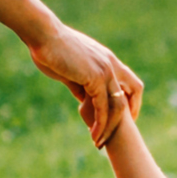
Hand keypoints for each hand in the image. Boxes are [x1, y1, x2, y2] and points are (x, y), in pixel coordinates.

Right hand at [27, 22, 143, 148]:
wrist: (43, 35)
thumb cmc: (50, 49)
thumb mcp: (70, 70)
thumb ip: (80, 85)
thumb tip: (83, 100)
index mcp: (107, 59)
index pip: (130, 82)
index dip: (130, 100)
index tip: (123, 117)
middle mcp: (111, 64)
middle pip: (133, 92)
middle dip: (128, 116)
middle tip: (117, 134)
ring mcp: (105, 70)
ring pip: (118, 105)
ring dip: (110, 126)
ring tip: (99, 142)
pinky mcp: (95, 78)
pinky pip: (103, 107)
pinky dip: (100, 123)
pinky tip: (93, 134)